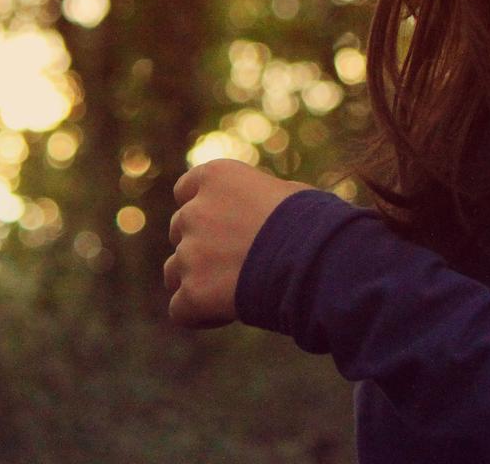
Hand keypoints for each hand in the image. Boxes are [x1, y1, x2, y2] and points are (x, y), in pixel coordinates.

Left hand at [163, 158, 315, 327]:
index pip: (186, 189)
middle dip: (202, 245)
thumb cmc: (314, 223)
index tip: (224, 223)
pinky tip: (228, 313)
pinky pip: (180, 309)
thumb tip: (260, 211)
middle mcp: (194, 211)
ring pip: (175, 270)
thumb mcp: (287, 194)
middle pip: (180, 229)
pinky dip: (199, 313)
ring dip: (197, 279)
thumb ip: (256, 198)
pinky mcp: (192, 293)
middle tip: (239, 261)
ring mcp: (189, 253)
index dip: (203, 208)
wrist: (315, 260)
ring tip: (234, 290)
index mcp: (216, 176)